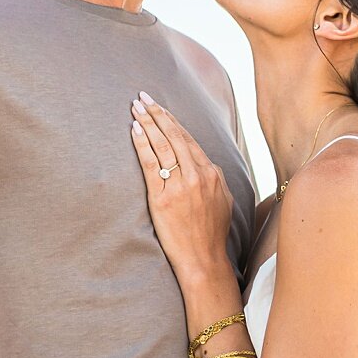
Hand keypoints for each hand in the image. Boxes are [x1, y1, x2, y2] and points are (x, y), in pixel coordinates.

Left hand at [130, 92, 233, 280]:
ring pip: (163, 145)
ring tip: (136, 108)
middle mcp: (197, 175)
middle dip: (158, 114)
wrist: (204, 260)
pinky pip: (151, 164)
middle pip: (175, 136)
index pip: (189, 139)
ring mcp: (181, 185)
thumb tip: (203, 166)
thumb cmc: (212, 234)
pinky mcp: (163, 198)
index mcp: (212, 173)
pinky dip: (142, 144)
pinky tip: (135, 130)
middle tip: (143, 97)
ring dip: (148, 123)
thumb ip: (213, 180)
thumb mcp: (223, 201)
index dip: (173, 121)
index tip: (161, 107)